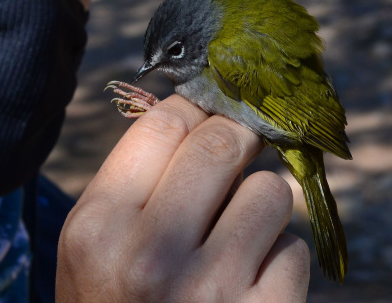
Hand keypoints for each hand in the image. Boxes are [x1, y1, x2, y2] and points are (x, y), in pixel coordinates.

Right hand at [56, 95, 309, 301]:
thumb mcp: (96, 252)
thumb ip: (138, 182)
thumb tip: (202, 108)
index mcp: (98, 229)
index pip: (166, 123)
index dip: (198, 108)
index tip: (213, 111)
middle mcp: (152, 255)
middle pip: (225, 143)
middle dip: (241, 140)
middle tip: (242, 151)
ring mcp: (213, 289)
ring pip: (271, 190)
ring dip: (262, 207)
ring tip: (237, 238)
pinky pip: (295, 248)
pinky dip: (280, 260)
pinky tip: (251, 285)